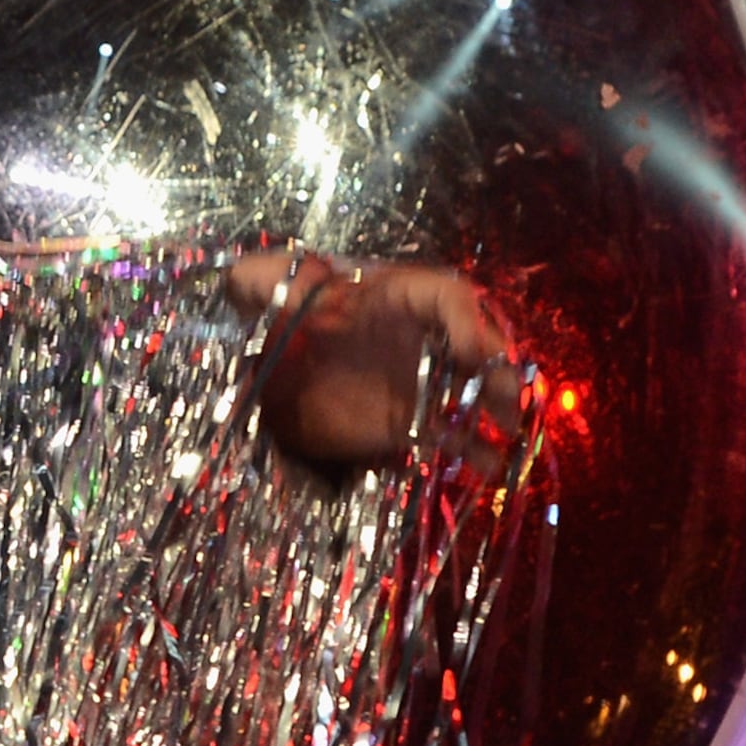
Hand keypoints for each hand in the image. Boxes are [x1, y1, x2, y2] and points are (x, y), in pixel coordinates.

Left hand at [224, 252, 521, 470]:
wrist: (274, 366)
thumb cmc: (279, 319)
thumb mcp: (263, 290)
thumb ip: (255, 279)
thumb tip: (238, 277)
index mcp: (395, 295)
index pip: (445, 295)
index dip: (466, 318)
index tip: (473, 348)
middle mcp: (421, 335)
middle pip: (476, 346)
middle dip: (497, 369)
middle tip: (507, 396)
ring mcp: (420, 379)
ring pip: (472, 392)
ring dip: (495, 410)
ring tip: (505, 433)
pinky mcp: (410, 421)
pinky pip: (450, 435)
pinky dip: (472, 451)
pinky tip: (487, 468)